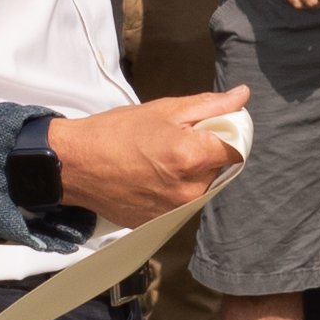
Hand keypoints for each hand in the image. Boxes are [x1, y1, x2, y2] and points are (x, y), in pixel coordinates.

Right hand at [48, 91, 249, 225]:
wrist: (75, 164)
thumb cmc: (117, 132)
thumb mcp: (165, 109)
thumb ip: (210, 104)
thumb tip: (243, 96)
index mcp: (193, 158)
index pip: (238, 149)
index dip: (230, 134)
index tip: (214, 127)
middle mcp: (190, 191)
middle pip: (218, 169)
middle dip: (206, 154)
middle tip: (176, 140)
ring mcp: (175, 211)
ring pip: (200, 187)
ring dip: (190, 173)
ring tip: (159, 159)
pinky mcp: (160, 222)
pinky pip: (180, 203)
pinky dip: (173, 190)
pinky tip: (149, 177)